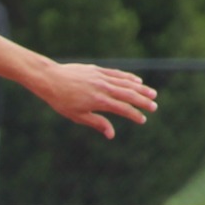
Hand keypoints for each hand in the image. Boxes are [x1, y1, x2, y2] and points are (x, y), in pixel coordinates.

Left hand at [32, 63, 154, 139]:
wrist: (50, 79)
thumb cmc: (61, 100)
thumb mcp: (77, 116)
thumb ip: (97, 123)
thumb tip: (112, 135)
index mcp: (99, 101)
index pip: (122, 109)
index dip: (134, 115)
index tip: (143, 120)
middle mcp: (103, 88)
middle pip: (129, 95)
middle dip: (143, 101)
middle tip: (154, 107)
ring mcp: (101, 77)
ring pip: (126, 83)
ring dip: (141, 89)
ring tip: (152, 94)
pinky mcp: (98, 70)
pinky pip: (117, 74)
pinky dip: (129, 77)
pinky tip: (137, 81)